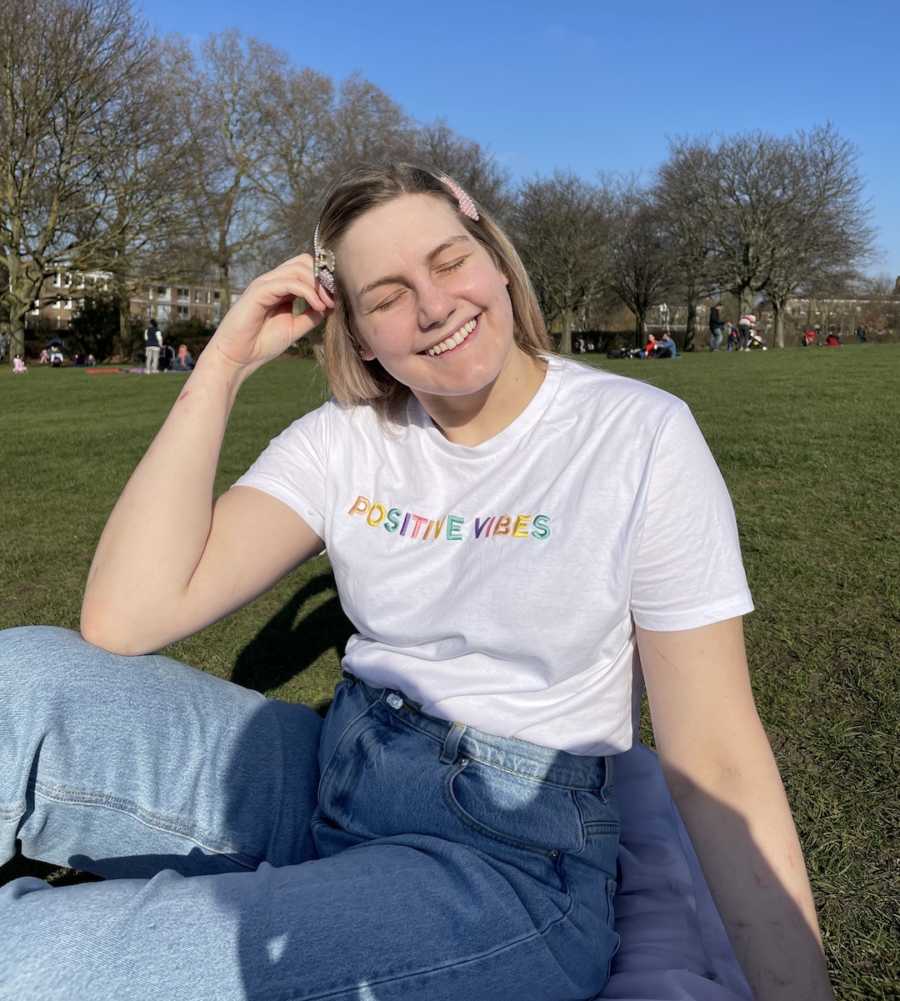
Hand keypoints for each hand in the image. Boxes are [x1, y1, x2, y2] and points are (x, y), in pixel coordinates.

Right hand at [205, 254, 334, 374]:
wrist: (237, 358)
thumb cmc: (262, 344)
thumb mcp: (295, 328)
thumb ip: (311, 315)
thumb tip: (330, 304)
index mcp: (280, 288)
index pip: (306, 268)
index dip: (324, 279)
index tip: (336, 299)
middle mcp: (272, 281)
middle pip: (304, 261)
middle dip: (323, 278)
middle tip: (333, 300)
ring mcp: (264, 284)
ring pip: (299, 267)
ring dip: (318, 284)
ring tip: (327, 305)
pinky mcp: (259, 291)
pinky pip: (289, 282)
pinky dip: (308, 292)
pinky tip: (318, 307)